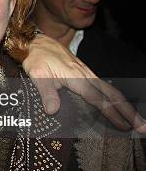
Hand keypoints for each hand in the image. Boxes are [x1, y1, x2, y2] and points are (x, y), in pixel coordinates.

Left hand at [23, 34, 145, 132]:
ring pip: (112, 91)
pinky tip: (119, 106)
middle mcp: (86, 75)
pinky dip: (116, 98)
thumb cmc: (36, 57)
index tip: (123, 127)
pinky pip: (105, 87)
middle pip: (113, 95)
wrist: (37, 41)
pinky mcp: (84, 73)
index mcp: (76, 77)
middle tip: (142, 128)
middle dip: (129, 112)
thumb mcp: (37, 74)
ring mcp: (87, 73)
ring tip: (137, 121)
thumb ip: (46, 92)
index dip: (111, 114)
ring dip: (126, 106)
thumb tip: (53, 112)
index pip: (98, 99)